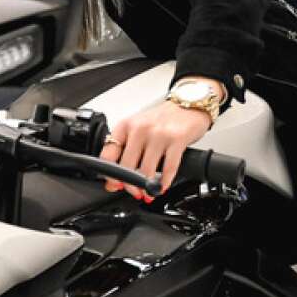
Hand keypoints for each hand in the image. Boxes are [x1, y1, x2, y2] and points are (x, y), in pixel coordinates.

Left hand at [98, 98, 213, 201]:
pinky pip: (169, 168)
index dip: (110, 175)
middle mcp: (140, 129)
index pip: (108, 155)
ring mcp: (159, 134)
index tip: (114, 184)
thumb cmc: (162, 119)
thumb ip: (125, 151)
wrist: (188, 104)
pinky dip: (164, 182)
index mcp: (125, 126)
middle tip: (135, 192)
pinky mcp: (177, 139)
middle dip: (130, 185)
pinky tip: (162, 186)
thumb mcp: (137, 129)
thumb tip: (114, 180)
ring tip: (148, 192)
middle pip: (126, 166)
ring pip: (146, 170)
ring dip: (146, 188)